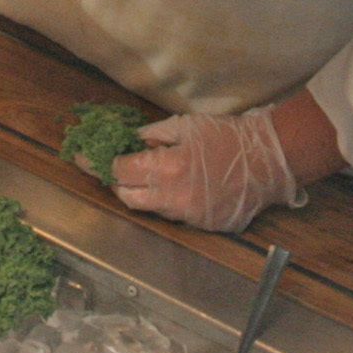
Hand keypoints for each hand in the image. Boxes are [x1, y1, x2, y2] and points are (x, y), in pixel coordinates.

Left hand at [111, 108, 306, 233]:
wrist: (269, 161)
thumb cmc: (228, 136)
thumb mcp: (186, 125)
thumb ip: (153, 136)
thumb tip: (130, 143)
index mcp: (166, 169)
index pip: (119, 171)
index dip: (98, 163)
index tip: (83, 157)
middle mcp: (173, 198)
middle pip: (127, 198)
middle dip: (116, 183)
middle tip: (113, 169)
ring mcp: (189, 216)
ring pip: (151, 209)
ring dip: (145, 193)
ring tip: (148, 176)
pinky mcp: (204, 226)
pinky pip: (176, 216)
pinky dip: (170, 202)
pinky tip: (177, 187)